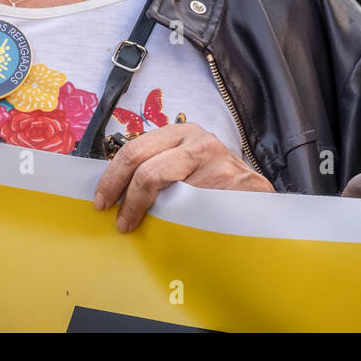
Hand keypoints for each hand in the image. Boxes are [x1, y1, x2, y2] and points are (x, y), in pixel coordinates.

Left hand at [92, 122, 272, 230]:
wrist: (258, 204)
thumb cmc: (216, 187)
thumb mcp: (186, 167)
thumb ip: (159, 168)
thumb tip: (114, 191)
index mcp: (182, 132)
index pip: (135, 149)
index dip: (112, 176)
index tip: (102, 200)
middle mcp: (199, 140)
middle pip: (143, 162)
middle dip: (120, 191)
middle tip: (114, 216)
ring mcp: (217, 160)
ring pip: (160, 179)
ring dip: (139, 206)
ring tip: (132, 224)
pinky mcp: (233, 182)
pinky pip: (189, 203)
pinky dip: (170, 218)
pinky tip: (169, 228)